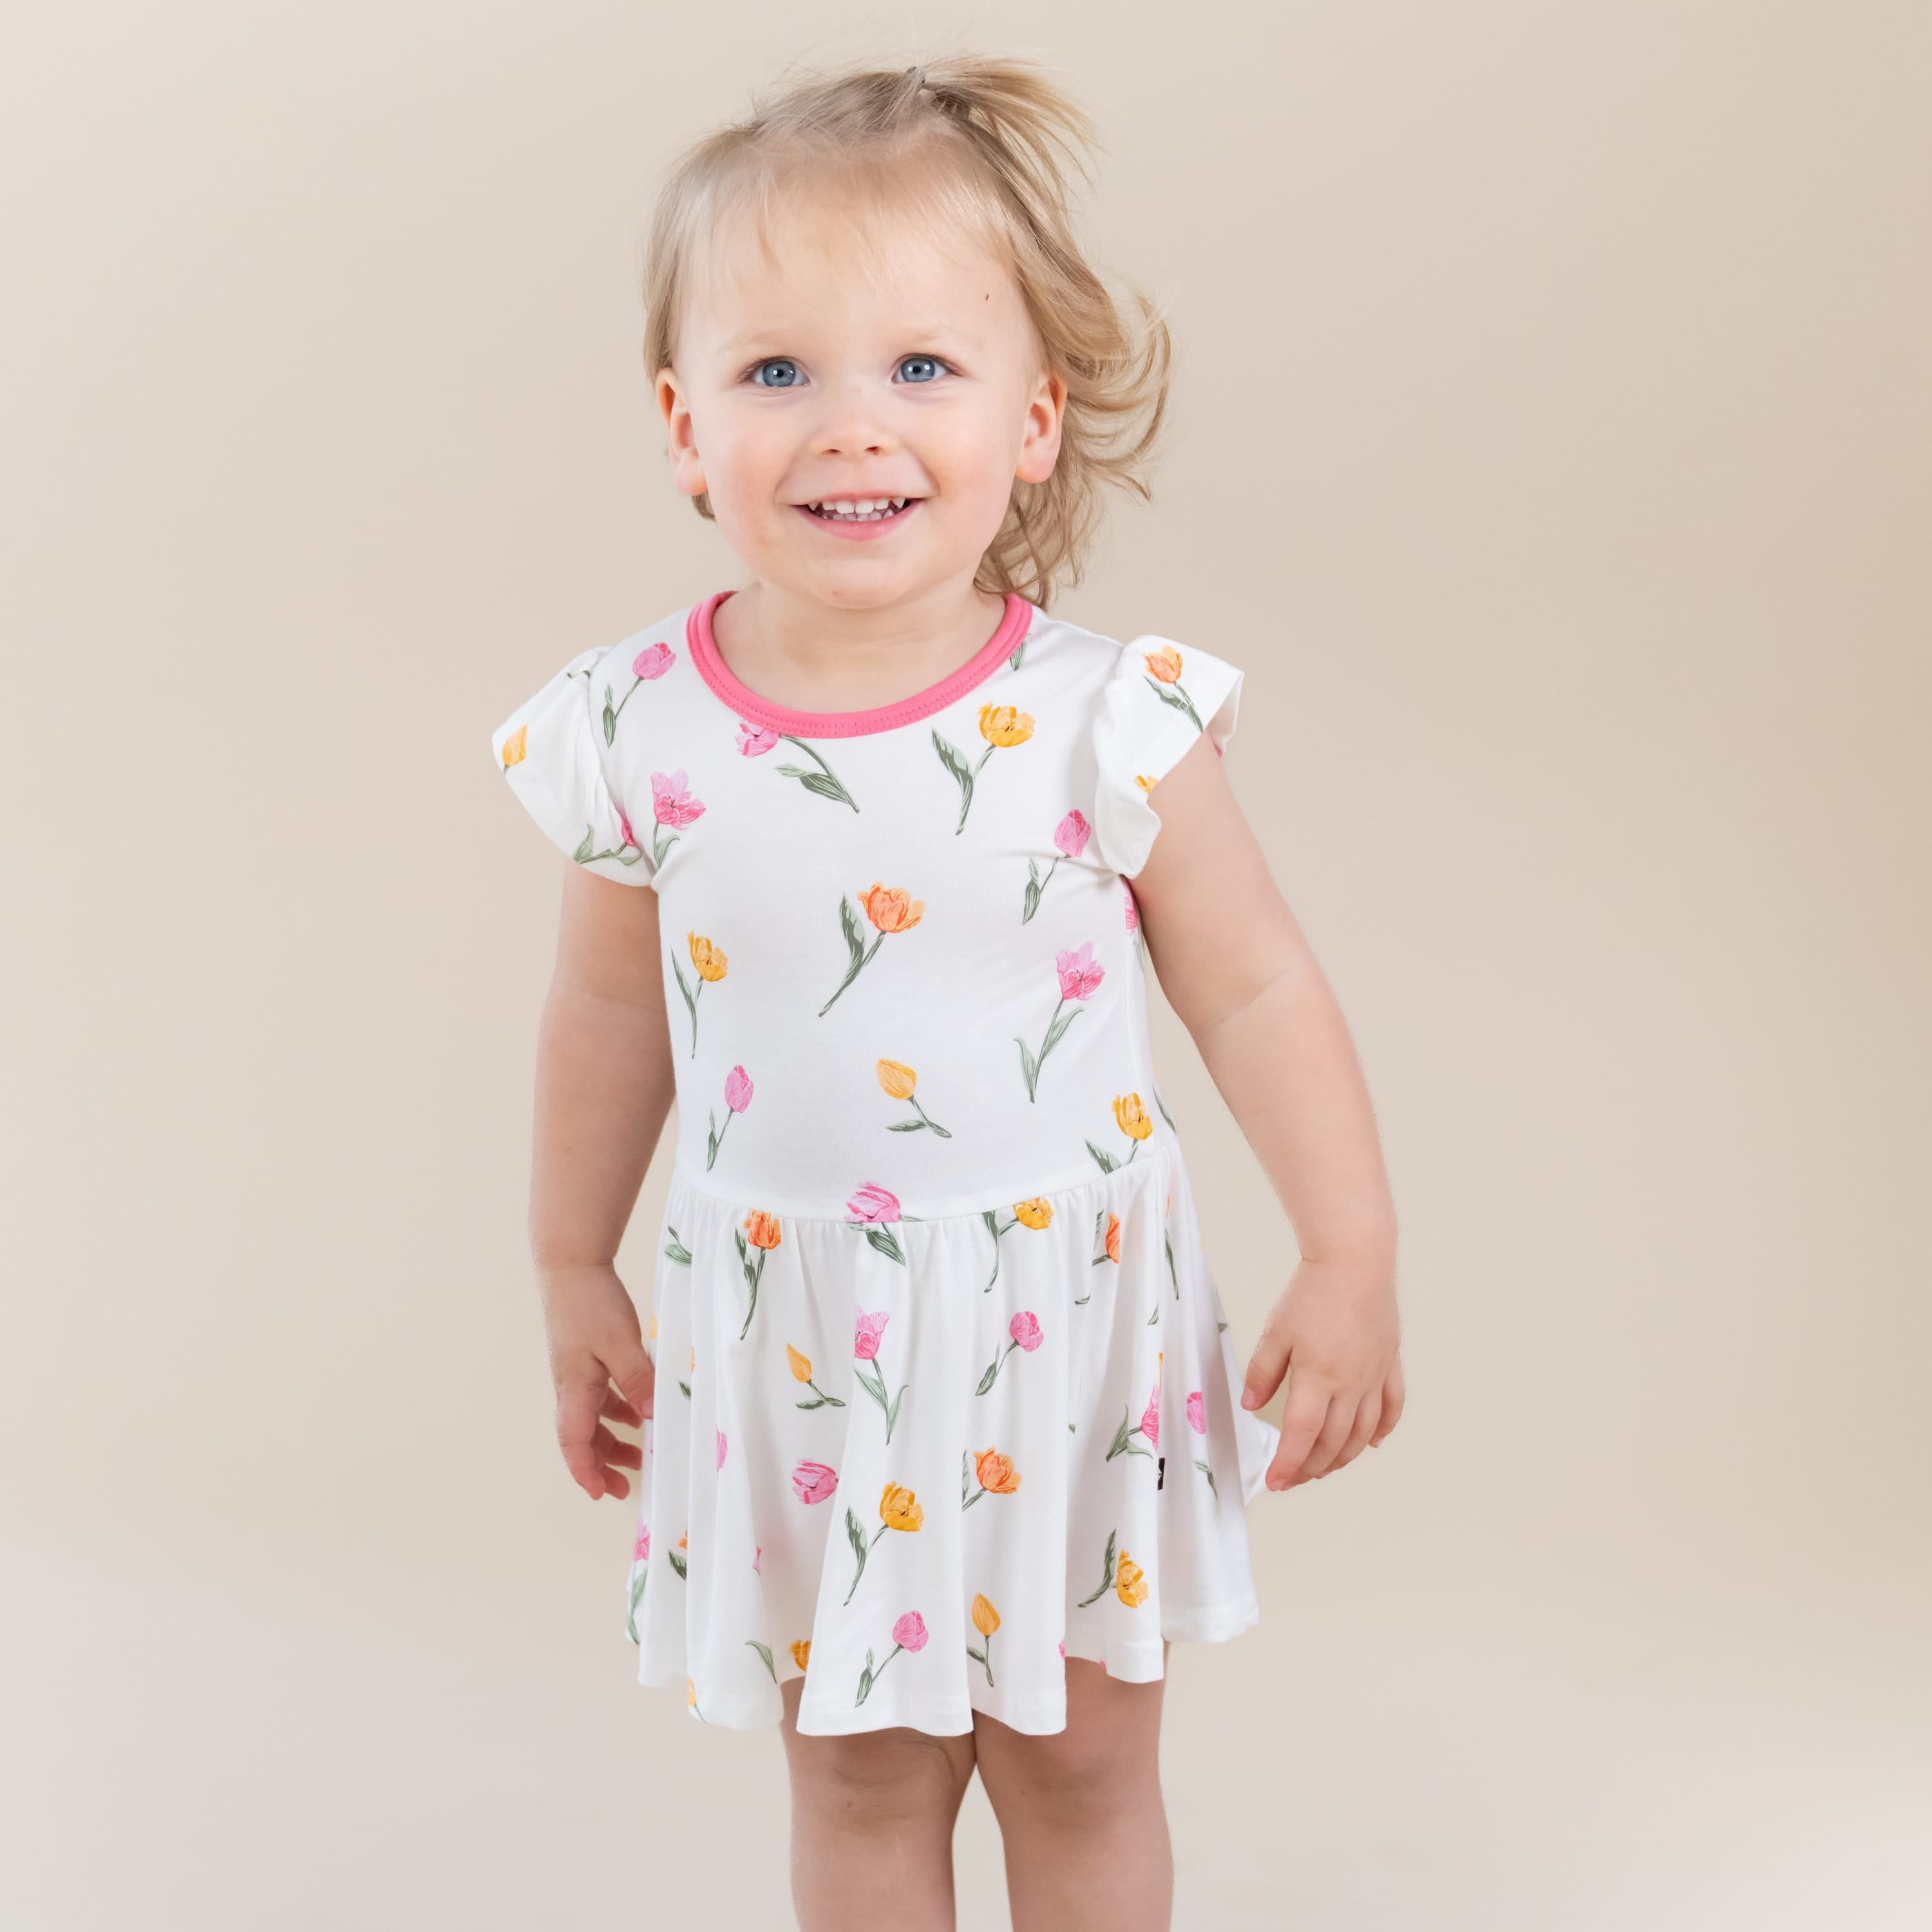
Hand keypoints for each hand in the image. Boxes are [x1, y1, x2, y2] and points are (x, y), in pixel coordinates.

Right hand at [538, 1261, 654, 1500]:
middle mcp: (571, 1385)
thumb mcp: (620, 1343)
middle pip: (582, 1436)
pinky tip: (638, 1410)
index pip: (574, 1443)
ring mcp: (577, 1371)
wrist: (571, 1266)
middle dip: (601, 1464)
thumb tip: (652, 1417)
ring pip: (592, 1417)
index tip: (603, 1493)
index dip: (586, 1472)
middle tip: (624, 1485)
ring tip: (638, 1454)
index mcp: (574, 1388)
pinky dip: (617, 1409)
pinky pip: (600, 1395)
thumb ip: (637, 1380)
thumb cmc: (591, 1303)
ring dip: (611, 1438)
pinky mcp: (586, 1356)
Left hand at [1241, 1254, 1402, 1489]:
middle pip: (1333, 1442)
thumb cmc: (1313, 1292)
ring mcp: (1374, 1376)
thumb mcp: (1275, 1332)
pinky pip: (1392, 1407)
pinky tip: (1371, 1443)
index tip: (1275, 1481)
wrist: (1355, 1261)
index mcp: (1318, 1378)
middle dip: (1311, 1467)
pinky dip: (1382, 1430)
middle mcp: (1351, 1385)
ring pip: (1362, 1434)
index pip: (1302, 1435)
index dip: (1288, 1463)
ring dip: (1343, 1458)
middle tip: (1293, 1479)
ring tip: (1323, 1468)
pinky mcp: (1390, 1363)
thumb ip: (1262, 1373)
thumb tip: (1250, 1406)